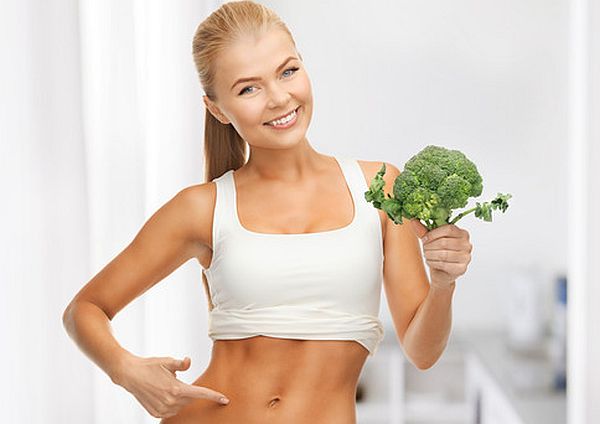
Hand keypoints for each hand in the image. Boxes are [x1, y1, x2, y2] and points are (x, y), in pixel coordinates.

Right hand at [114, 355, 229, 418]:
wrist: (129, 374)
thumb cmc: (150, 366)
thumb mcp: (168, 361)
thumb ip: (181, 364)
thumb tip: (189, 361)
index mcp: (176, 389)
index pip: (200, 394)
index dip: (214, 396)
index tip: (225, 400)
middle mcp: (170, 401)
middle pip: (190, 399)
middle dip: (189, 391)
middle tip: (177, 382)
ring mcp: (162, 409)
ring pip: (181, 405)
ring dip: (180, 397)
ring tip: (165, 386)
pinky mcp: (155, 413)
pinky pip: (170, 410)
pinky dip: (171, 403)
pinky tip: (161, 394)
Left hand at [409, 220, 472, 289]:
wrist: (442, 273)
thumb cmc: (439, 253)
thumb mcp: (431, 240)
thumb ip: (423, 230)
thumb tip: (413, 221)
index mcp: (462, 233)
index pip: (448, 229)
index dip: (433, 234)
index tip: (424, 239)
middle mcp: (467, 244)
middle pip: (445, 242)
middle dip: (430, 246)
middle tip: (424, 249)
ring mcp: (466, 257)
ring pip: (444, 254)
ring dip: (430, 254)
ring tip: (426, 255)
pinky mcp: (462, 268)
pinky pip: (444, 264)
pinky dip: (433, 263)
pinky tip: (430, 261)